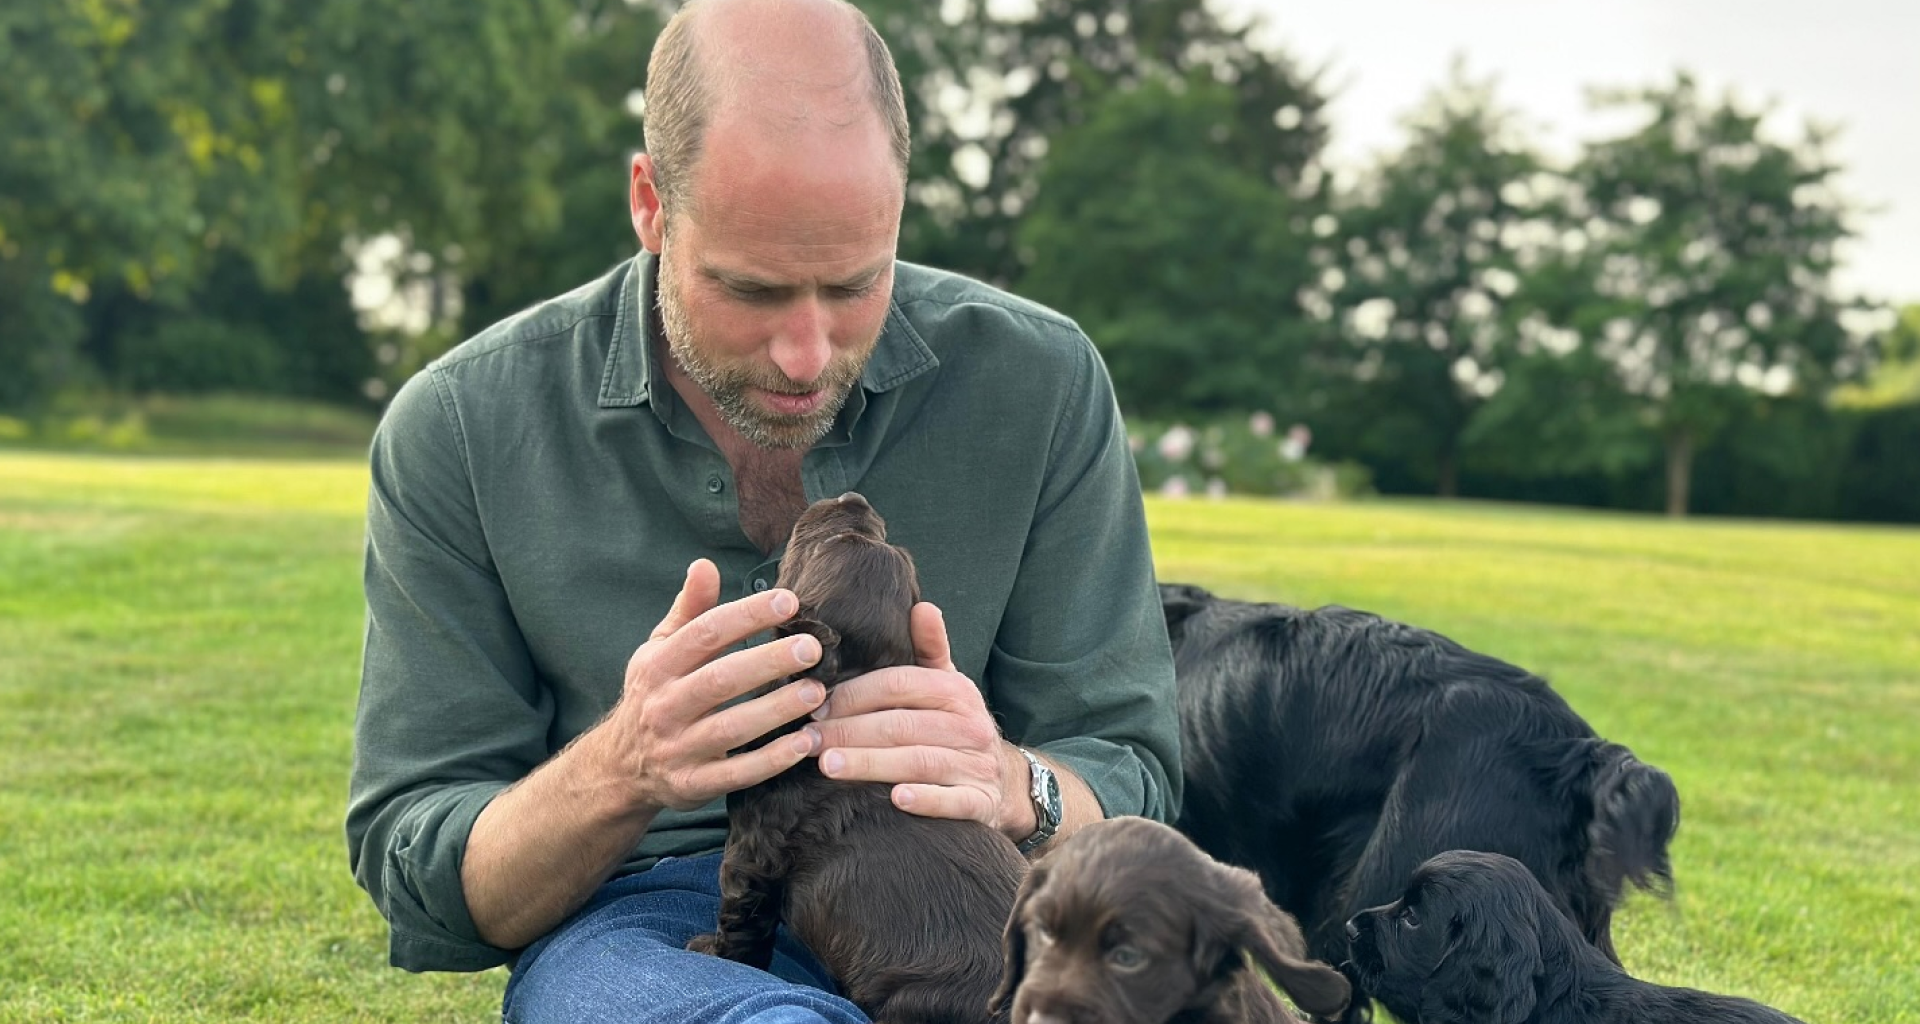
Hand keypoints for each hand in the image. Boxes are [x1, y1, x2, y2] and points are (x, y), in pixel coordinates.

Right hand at [602, 559, 828, 811]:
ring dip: (777, 710)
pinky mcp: (693, 785)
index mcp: (658, 666)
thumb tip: (705, 564)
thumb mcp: (659, 650)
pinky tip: (807, 743)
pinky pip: (737, 773)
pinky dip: (772, 760)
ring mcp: (677, 749)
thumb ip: (688, 611)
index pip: (705, 634)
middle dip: (768, 662)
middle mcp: (664, 706)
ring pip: (731, 728)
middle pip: (720, 680)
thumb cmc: (654, 695)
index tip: (789, 601)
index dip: (747, 615)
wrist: (619, 768)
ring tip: (818, 692)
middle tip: (813, 647)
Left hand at [805, 602, 1035, 836]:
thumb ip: (930, 648)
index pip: (899, 685)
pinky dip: (926, 800)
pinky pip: (953, 801)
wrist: (1004, 784)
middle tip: (808, 740)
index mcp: (956, 691)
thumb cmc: (955, 729)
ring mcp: (977, 766)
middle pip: (902, 725)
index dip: (855, 695)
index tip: (816, 707)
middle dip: (849, 731)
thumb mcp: (947, 686)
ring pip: (920, 762)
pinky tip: (896, 800)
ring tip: (828, 766)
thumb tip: (922, 606)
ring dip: (871, 764)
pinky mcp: (981, 803)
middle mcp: (970, 726)